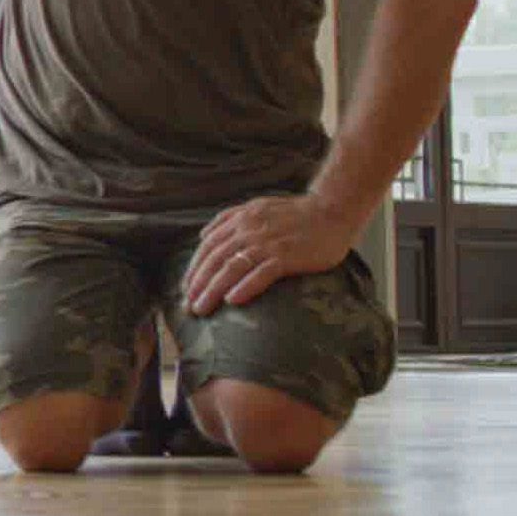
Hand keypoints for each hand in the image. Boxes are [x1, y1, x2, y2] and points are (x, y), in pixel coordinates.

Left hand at [183, 195, 363, 314]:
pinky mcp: (287, 255)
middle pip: (215, 260)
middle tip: (187, 306)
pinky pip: (262, 273)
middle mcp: (249, 230)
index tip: (185, 289)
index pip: (207, 247)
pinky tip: (232, 300)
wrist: (331, 211)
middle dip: (197, 284)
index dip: (194, 269)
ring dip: (213, 290)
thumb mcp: (256, 207)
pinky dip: (245, 286)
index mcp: (240, 219)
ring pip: (232, 268)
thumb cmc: (295, 213)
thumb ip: (229, 218)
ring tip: (201, 308)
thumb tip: (203, 235)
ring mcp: (267, 243)